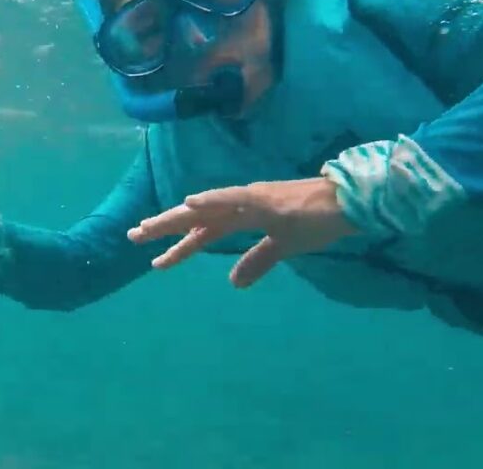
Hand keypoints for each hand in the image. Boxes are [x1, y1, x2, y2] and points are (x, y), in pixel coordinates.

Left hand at [127, 178, 358, 287]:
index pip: (205, 231)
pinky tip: (189, 204)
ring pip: (206, 208)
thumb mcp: (284, 248)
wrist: (349, 204)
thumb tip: (234, 282)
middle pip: (196, 218)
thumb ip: (259, 262)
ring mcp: (252, 199)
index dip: (179, 243)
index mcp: (245, 215)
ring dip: (177, 217)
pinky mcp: (266, 199)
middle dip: (165, 227)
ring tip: (148, 226)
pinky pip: (233, 199)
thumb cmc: (319, 221)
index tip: (154, 257)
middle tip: (133, 236)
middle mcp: (242, 204)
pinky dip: (210, 201)